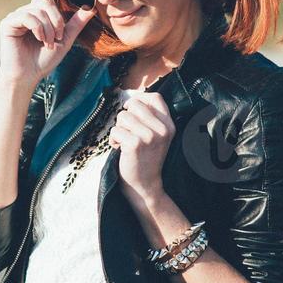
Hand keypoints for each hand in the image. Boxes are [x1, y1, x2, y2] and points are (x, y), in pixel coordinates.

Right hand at [0, 0, 95, 86]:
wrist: (28, 75)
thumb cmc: (44, 59)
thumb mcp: (65, 40)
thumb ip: (76, 24)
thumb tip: (91, 8)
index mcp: (39, 13)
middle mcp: (26, 11)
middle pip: (46, 1)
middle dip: (57, 20)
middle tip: (58, 37)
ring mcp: (16, 17)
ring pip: (39, 10)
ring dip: (49, 28)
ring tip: (48, 43)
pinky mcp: (8, 23)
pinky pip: (28, 17)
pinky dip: (38, 28)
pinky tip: (39, 39)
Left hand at [107, 90, 173, 207]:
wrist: (145, 184)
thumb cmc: (146, 158)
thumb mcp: (158, 136)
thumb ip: (150, 118)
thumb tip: (132, 99)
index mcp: (169, 124)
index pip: (156, 97)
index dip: (140, 99)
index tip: (132, 110)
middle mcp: (162, 129)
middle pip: (135, 104)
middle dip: (126, 116)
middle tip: (128, 131)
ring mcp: (149, 136)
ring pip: (123, 116)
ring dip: (119, 129)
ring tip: (125, 142)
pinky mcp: (135, 144)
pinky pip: (115, 130)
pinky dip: (113, 140)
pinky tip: (120, 149)